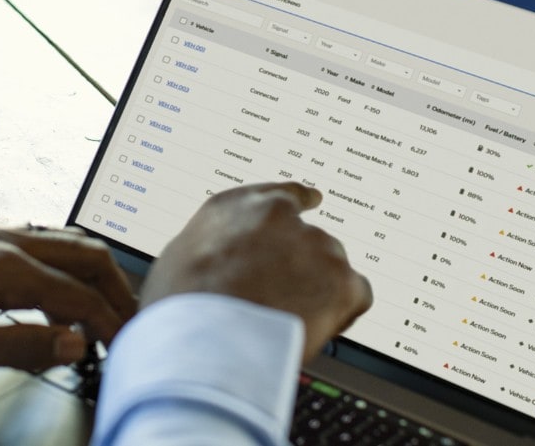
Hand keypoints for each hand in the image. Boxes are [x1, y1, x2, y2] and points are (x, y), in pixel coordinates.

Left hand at [0, 227, 136, 381]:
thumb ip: (20, 345)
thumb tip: (75, 343)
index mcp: (6, 268)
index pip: (82, 296)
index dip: (112, 326)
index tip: (128, 350)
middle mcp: (5, 242)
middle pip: (87, 255)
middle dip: (117, 290)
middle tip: (132, 326)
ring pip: (66, 245)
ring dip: (93, 277)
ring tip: (102, 314)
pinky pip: (40, 245)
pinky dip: (65, 270)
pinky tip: (54, 296)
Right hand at [140, 182, 372, 360]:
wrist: (207, 340)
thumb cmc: (183, 306)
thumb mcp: (180, 257)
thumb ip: (215, 247)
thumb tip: (222, 260)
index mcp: (238, 205)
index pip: (281, 194)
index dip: (298, 202)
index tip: (313, 199)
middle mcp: (281, 216)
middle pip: (308, 239)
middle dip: (301, 267)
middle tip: (281, 299)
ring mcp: (315, 246)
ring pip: (331, 268)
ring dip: (318, 290)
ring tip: (288, 321)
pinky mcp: (341, 281)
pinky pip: (355, 296)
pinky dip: (343, 312)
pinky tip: (317, 328)